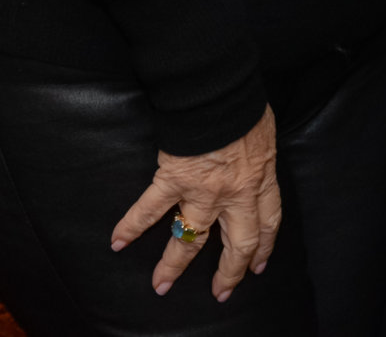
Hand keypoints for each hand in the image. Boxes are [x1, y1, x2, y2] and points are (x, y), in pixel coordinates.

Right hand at [110, 105, 280, 302]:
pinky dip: (131, 226)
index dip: (264, 247)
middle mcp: (235, 193)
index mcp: (260, 179)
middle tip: (221, 292)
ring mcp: (204, 190)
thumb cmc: (243, 106)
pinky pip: (149, 210)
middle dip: (230, 272)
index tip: (258, 266)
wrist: (220, 92)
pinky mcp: (174, 179)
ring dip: (174, 265)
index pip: (268, 222)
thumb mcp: (264, 136)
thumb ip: (258, 157)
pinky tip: (117, 242)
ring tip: (161, 285)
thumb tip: (254, 159)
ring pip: (191, 239)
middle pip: (237, 244)